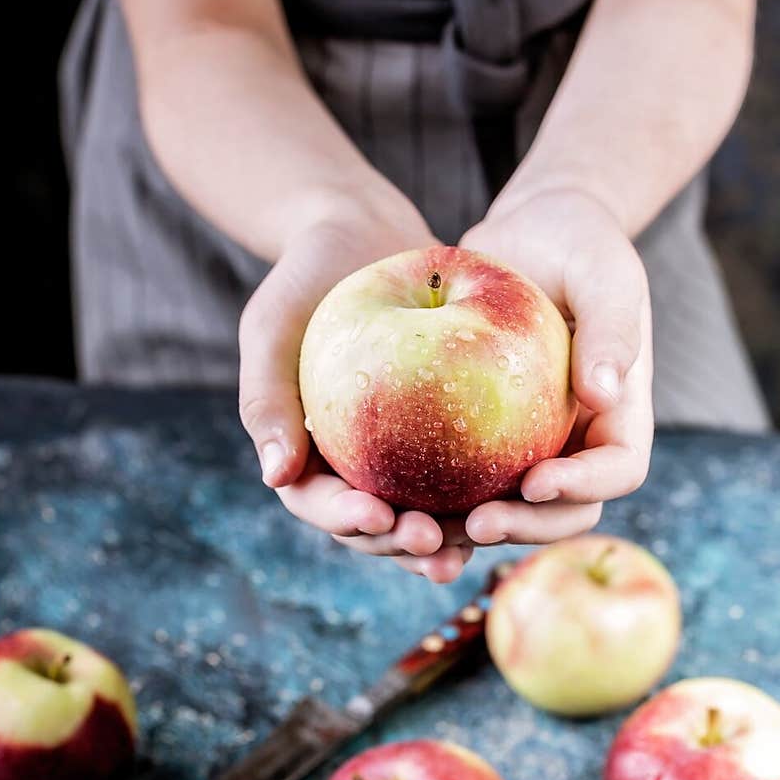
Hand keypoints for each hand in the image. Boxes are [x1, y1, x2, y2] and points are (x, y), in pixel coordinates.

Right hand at [239, 193, 474, 581]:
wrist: (360, 233)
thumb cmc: (305, 275)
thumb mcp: (273, 327)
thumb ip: (265, 398)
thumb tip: (274, 476)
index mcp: (301, 455)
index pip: (317, 503)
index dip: (344, 520)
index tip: (376, 515)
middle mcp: (350, 466)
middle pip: (372, 528)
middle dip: (399, 545)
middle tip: (433, 543)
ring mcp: (398, 456)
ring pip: (421, 514)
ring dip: (444, 539)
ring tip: (471, 546)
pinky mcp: (444, 436)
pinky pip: (465, 476)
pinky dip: (483, 495)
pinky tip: (513, 505)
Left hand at [459, 187, 653, 545]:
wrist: (528, 233)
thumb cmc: (576, 241)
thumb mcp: (604, 270)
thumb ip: (612, 326)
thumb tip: (604, 394)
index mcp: (619, 414)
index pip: (618, 470)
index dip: (583, 487)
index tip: (536, 482)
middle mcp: (577, 444)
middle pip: (563, 512)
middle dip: (524, 526)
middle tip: (476, 524)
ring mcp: (528, 447)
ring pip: (507, 511)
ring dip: (471, 530)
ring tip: (428, 529)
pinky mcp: (480, 441)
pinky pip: (457, 482)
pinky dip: (431, 501)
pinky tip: (390, 505)